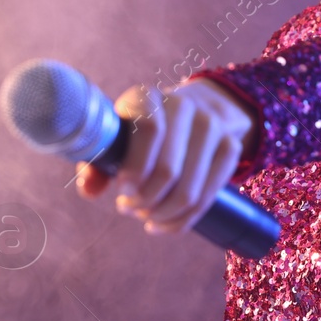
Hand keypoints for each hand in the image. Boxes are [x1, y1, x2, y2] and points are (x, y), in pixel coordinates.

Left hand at [75, 78, 253, 235]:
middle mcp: (183, 106)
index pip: (149, 131)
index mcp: (147, 97)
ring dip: (163, 213)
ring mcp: (212, 125)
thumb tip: (89, 190)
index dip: (135, 168)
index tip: (123, 193)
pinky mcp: (230, 147)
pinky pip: (208, 197)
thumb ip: (97, 163)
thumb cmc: (138, 133)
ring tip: (145, 216)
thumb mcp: (115, 139)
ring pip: (189, 189)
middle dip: (146, 200)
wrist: (187, 114)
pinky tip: (164, 222)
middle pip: (169, 168)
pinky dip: (183, 220)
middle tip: (129, 208)